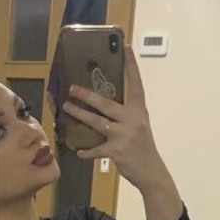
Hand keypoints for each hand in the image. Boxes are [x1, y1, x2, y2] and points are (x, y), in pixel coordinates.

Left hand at [63, 45, 167, 191]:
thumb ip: (125, 115)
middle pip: (106, 103)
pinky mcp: (116, 151)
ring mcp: (123, 135)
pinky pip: (96, 149)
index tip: (125, 47)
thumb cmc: (143, 147)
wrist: (151, 172)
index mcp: (139, 111)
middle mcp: (132, 120)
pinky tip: (78, 151)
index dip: (131, 65)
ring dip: (80, 114)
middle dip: (88, 95)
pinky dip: (87, 151)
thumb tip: (104, 105)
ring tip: (67, 107)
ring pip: (97, 122)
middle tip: (72, 88)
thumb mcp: (139, 126)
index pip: (135, 83)